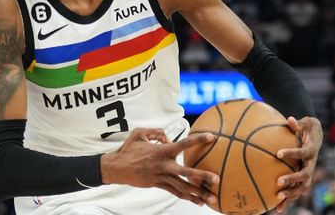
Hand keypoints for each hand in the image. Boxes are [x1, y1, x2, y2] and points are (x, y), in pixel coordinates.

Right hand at [100, 128, 218, 205]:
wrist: (117, 167)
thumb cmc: (128, 148)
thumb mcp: (139, 133)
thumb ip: (156, 132)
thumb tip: (168, 139)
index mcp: (161, 151)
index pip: (183, 144)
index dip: (197, 140)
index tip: (211, 137)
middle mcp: (163, 165)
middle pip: (186, 172)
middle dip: (202, 176)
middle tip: (217, 179)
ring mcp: (161, 177)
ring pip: (183, 187)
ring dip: (199, 193)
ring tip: (213, 198)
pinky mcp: (158, 185)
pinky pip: (176, 192)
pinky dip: (188, 198)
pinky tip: (199, 202)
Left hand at [275, 116, 322, 211]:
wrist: (317, 137)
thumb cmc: (308, 127)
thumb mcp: (306, 122)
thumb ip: (298, 123)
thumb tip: (290, 119)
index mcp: (311, 150)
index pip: (302, 153)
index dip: (291, 153)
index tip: (278, 153)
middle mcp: (311, 164)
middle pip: (304, 175)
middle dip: (292, 179)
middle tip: (278, 181)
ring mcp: (308, 173)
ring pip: (302, 187)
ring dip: (291, 193)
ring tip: (278, 197)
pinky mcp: (303, 179)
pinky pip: (296, 192)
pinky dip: (288, 201)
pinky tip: (276, 209)